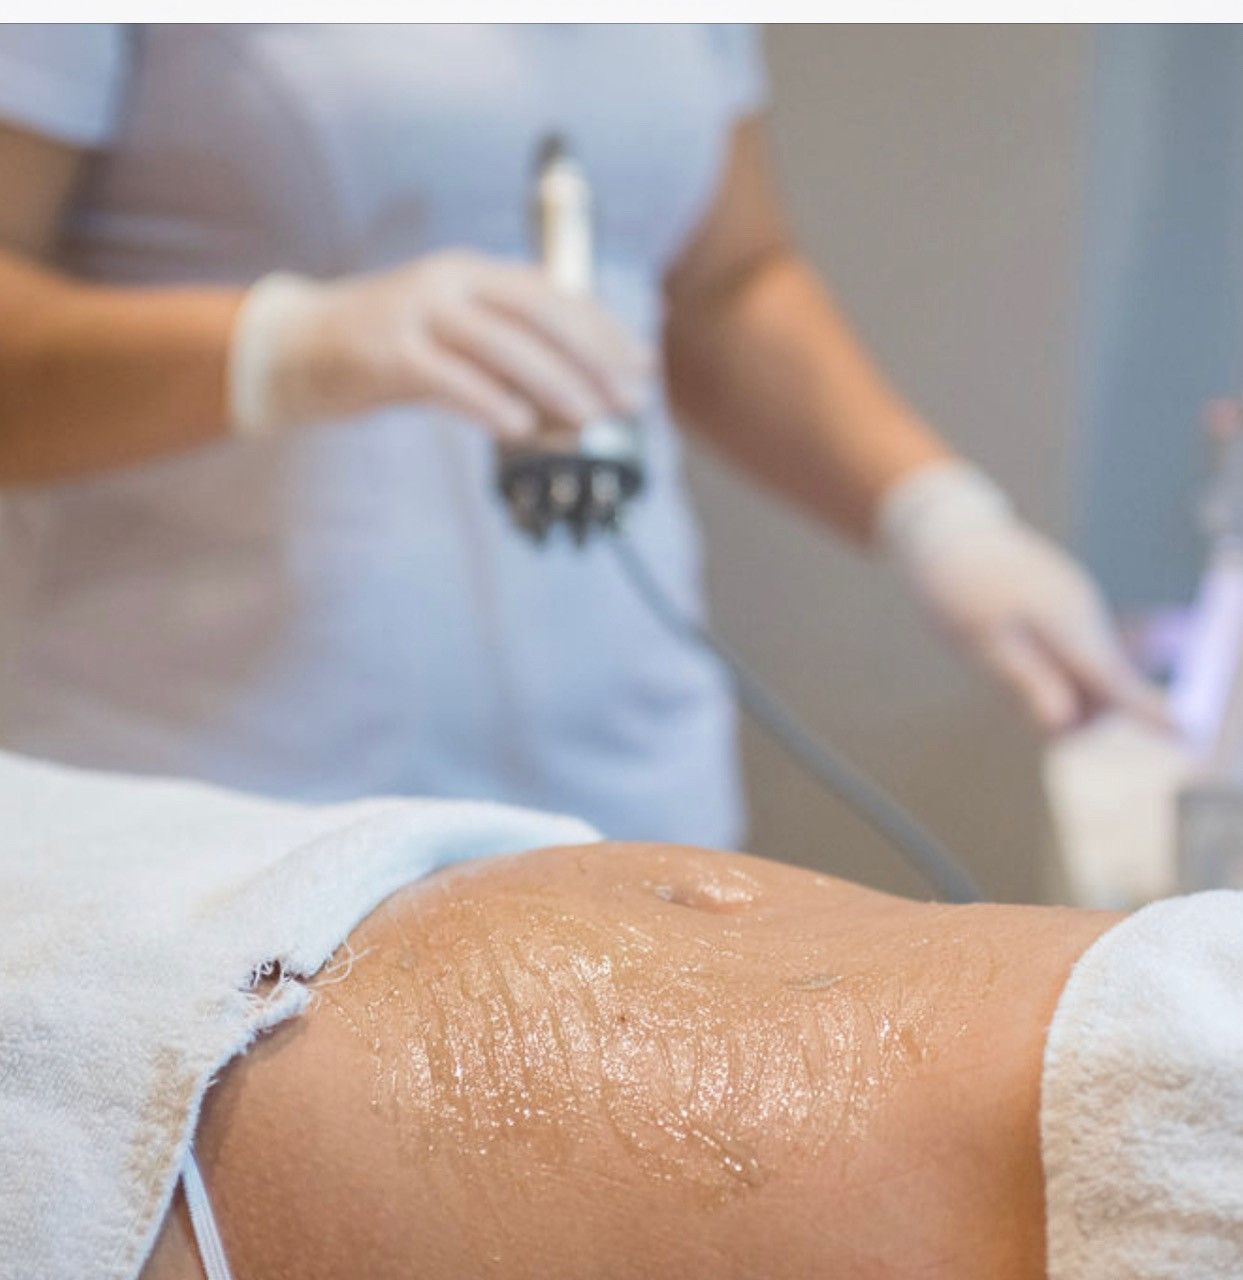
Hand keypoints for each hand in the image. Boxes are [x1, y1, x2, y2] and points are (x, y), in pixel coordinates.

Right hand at [227, 250, 651, 438]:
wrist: (294, 349)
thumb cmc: (388, 351)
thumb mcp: (456, 344)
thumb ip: (510, 362)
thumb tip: (579, 402)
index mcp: (472, 273)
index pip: (553, 295)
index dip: (604, 330)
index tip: (644, 364)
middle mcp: (449, 281)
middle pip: (537, 314)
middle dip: (592, 358)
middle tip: (630, 398)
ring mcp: (414, 313)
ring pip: (500, 344)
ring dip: (554, 382)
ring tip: (591, 418)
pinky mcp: (385, 352)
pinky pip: (448, 378)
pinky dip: (488, 401)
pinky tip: (520, 426)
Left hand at [879, 462, 1168, 733]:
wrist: (948, 529)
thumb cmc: (957, 588)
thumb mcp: (979, 640)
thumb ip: (1023, 680)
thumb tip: (1062, 723)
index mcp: (1067, 623)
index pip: (1113, 679)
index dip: (1147, 710)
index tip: (1184, 732)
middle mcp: (1084, 612)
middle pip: (1105, 682)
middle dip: (1084, 714)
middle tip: (1039, 719)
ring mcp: (1078, 603)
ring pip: (1089, 666)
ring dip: (1068, 691)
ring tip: (1015, 669)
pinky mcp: (1066, 602)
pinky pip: (1075, 649)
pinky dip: (1059, 668)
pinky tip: (1020, 651)